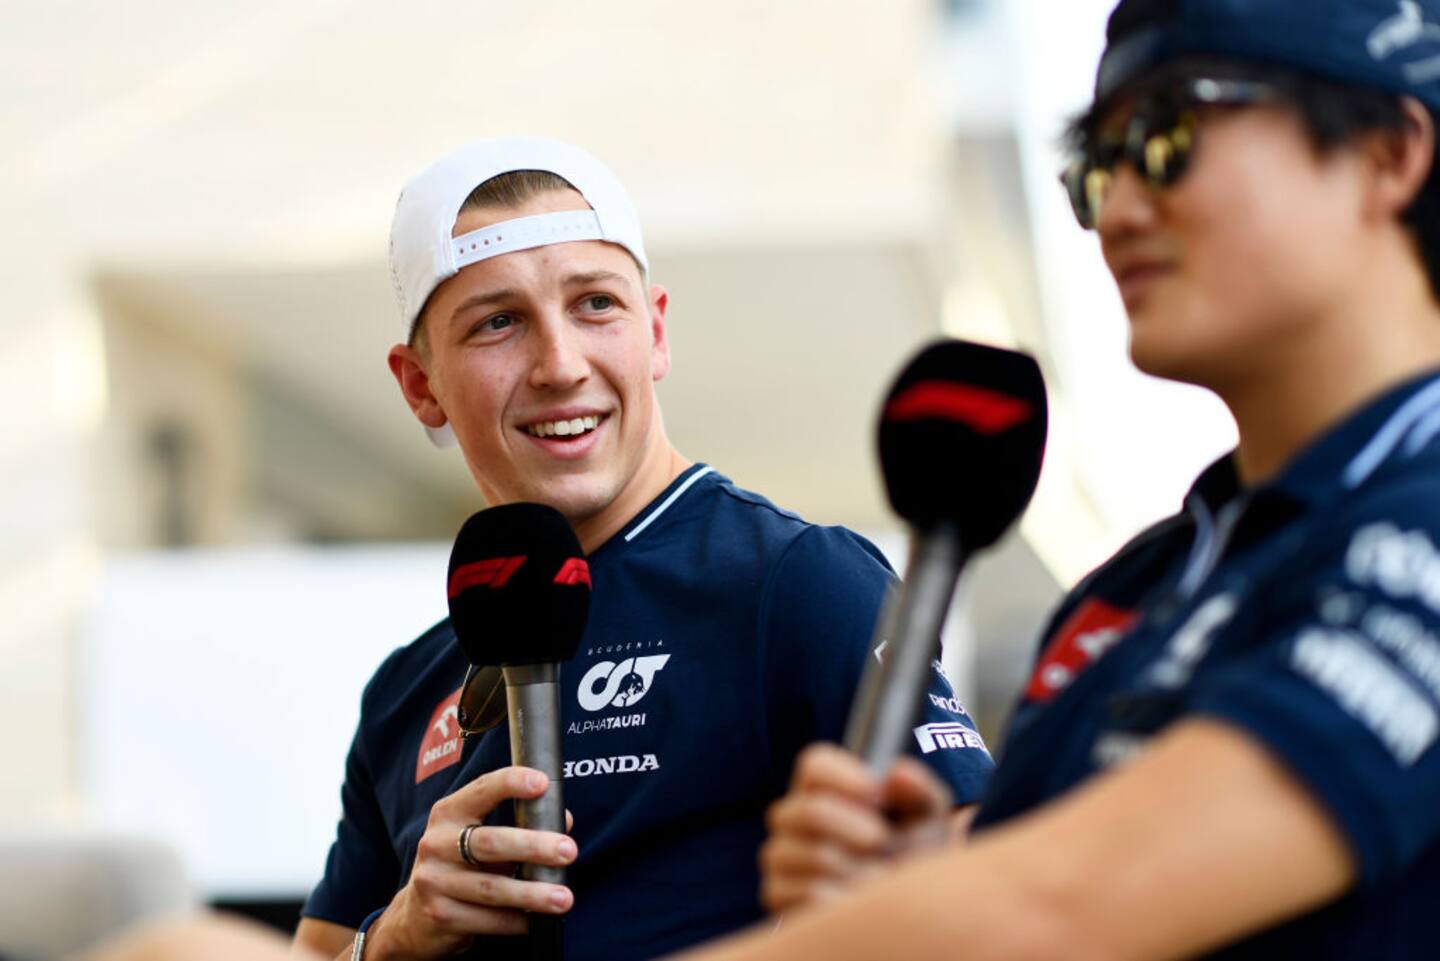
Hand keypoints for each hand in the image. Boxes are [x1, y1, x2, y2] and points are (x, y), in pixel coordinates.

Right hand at [366, 766, 576, 959]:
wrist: (414, 917)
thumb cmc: (459, 865)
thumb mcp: (479, 837)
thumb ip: (518, 824)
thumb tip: (562, 820)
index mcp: (448, 814)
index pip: (481, 790)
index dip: (510, 783)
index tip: (542, 783)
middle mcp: (436, 843)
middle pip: (490, 843)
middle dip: (533, 846)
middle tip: (569, 850)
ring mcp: (434, 881)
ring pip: (492, 888)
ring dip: (533, 893)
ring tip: (564, 897)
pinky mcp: (440, 915)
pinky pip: (488, 920)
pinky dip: (517, 921)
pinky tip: (537, 920)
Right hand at [759, 743, 954, 913]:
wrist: (903, 907)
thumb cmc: (912, 851)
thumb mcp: (927, 820)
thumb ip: (918, 792)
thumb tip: (897, 773)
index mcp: (821, 786)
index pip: (814, 764)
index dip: (845, 777)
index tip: (878, 796)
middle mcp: (791, 816)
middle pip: (812, 811)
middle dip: (862, 832)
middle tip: (887, 844)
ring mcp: (779, 854)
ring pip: (817, 856)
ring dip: (864, 871)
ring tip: (884, 878)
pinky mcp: (776, 893)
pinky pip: (811, 893)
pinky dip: (848, 899)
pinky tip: (861, 901)